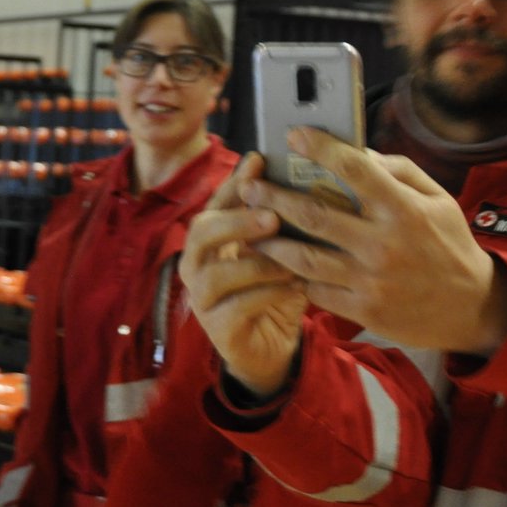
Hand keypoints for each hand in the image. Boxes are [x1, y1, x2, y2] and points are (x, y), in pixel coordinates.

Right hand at [178, 154, 309, 397]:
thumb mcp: (284, 249)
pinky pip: (237, 307)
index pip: (217, 203)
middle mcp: (199, 265)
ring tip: (293, 260)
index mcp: (213, 239)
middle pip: (201, 232)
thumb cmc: (278, 288)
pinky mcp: (218, 329)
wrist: (275, 345)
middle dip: (237, 220)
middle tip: (273, 216)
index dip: (236, 183)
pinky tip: (297, 287)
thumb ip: (285, 219)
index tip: (259, 160)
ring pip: (217, 273)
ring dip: (258, 263)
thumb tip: (307, 175)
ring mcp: (204, 298)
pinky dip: (269, 294)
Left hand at [241, 127, 506, 353]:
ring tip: (250, 228)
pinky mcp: (363, 309)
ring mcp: (370, 279)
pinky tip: (278, 263)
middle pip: (314, 214)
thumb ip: (399, 172)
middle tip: (249, 186)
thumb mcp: (438, 199)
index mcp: (403, 209)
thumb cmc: (451, 246)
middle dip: (273, 197)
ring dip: (270, 241)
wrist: (471, 306)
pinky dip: (294, 275)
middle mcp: (383, 243)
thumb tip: (357, 153)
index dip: (321, 148)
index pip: (355, 169)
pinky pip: (316, 289)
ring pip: (304, 257)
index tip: (295, 135)